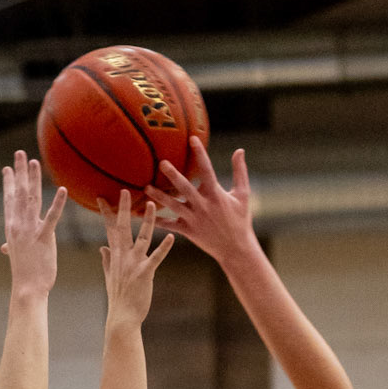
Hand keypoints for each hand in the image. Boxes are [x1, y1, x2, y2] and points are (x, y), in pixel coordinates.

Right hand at [1, 150, 65, 296]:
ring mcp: (30, 231)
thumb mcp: (16, 256)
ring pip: (32, 199)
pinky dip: (57, 203)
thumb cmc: (24, 274)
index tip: (8, 168)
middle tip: (20, 153)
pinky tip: (62, 189)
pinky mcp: (44, 238)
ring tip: (35, 162)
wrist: (27, 288)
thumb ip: (11, 245)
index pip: (9, 200)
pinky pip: (51, 217)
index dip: (9, 183)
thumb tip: (4, 247)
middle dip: (19, 172)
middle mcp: (18, 225)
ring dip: (34, 179)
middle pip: (19, 193)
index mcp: (12, 228)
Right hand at [99, 190, 173, 325]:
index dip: (106, 213)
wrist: (123, 318)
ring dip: (147, 220)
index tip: (101, 197)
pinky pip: (156, 257)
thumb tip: (102, 249)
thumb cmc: (118, 299)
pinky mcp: (145, 273)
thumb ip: (107, 260)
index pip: (109, 230)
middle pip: (122, 227)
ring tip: (151, 204)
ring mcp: (134, 264)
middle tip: (125, 190)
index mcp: (115, 256)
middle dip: (123, 208)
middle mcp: (123, 257)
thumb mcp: (110, 277)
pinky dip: (164, 247)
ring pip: (141, 237)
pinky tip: (171, 237)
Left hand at [148, 140, 256, 267]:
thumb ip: (240, 171)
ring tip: (147, 187)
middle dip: (173, 175)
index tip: (192, 138)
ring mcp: (194, 219)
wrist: (236, 249)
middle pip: (185, 187)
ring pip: (174, 205)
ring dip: (160, 197)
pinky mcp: (189, 231)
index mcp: (216, 194)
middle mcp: (203, 205)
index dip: (200, 153)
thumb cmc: (240, 220)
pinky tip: (144, 214)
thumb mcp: (243, 195)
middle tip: (161, 163)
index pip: (207, 170)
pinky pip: (170, 225)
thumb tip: (239, 150)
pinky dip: (157, 220)